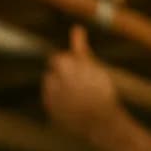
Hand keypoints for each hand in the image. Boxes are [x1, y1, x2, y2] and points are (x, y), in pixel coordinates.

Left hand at [42, 25, 124, 144]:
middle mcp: (52, 78)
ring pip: (49, 86)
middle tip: (82, 87)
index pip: (58, 59)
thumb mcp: (94, 67)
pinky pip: (50, 100)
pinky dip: (59, 102)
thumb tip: (76, 28)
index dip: (71, 65)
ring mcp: (48, 95)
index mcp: (63, 65)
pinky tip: (74, 107)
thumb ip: (81, 48)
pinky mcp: (48, 108)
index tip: (82, 74)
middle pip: (53, 72)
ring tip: (79, 98)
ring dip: (60, 89)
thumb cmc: (101, 91)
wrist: (102, 122)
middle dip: (64, 77)